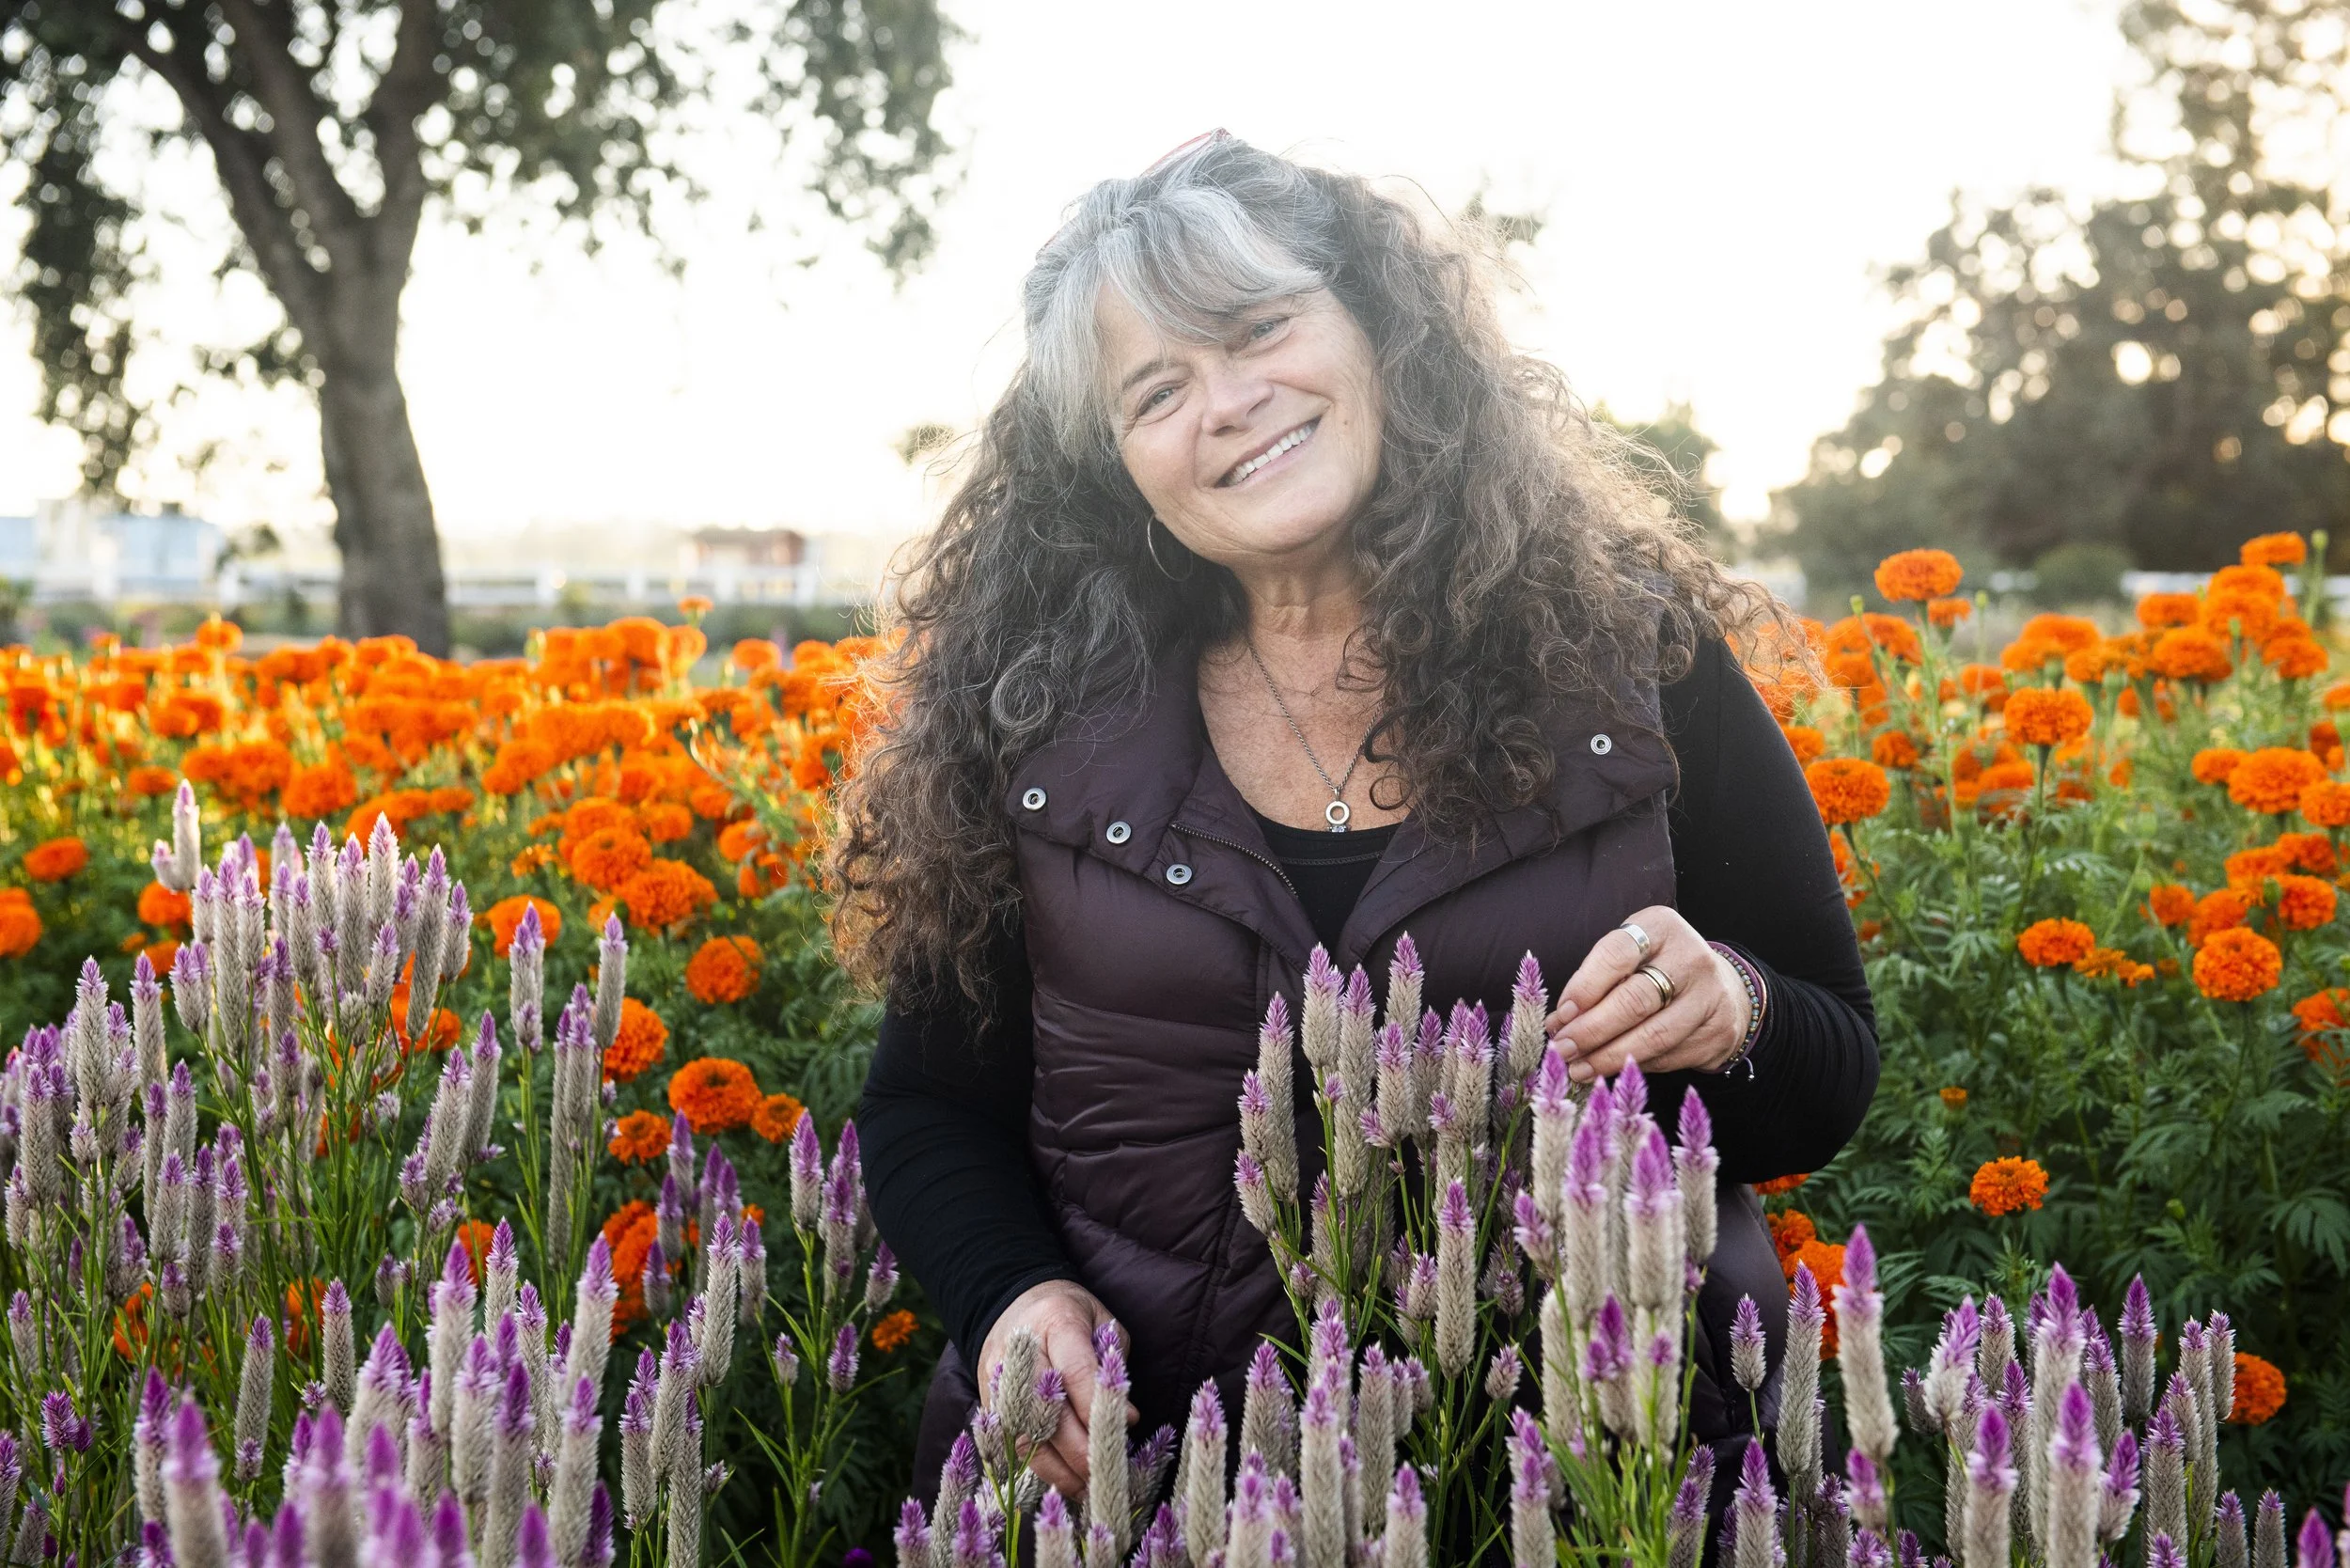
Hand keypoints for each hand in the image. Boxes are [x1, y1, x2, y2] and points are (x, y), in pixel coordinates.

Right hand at [976, 1279, 1137, 1495]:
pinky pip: (1010, 1444)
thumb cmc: (1068, 1315)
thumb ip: (1112, 1366)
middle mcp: (1020, 1354)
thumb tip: (1126, 1419)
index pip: (1075, 1372)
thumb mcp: (1100, 1321)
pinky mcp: (987, 1403)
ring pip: (1023, 1436)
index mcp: (1054, 1324)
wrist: (1010, 1304)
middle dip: (1078, 1450)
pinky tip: (1062, 1481)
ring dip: (1056, 1469)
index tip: (1127, 1428)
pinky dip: (1037, 1468)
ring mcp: (998, 1381)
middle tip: (1105, 1473)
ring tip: (1086, 1489)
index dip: (1098, 1406)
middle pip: (1046, 1411)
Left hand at [1544, 907, 1749, 1082]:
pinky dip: (1634, 1066)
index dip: (1584, 987)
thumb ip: (1595, 981)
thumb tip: (1559, 1023)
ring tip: (1579, 1068)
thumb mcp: (1630, 957)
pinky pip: (1668, 1057)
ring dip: (1608, 1057)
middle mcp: (1691, 958)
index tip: (1561, 1014)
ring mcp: (1710, 997)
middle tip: (1563, 1049)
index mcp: (1661, 927)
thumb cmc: (1658, 969)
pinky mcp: (1718, 1033)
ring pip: (1653, 1036)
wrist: (1720, 988)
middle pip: (1634, 1000)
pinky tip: (1610, 1071)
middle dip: (1591, 1030)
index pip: (1617, 954)